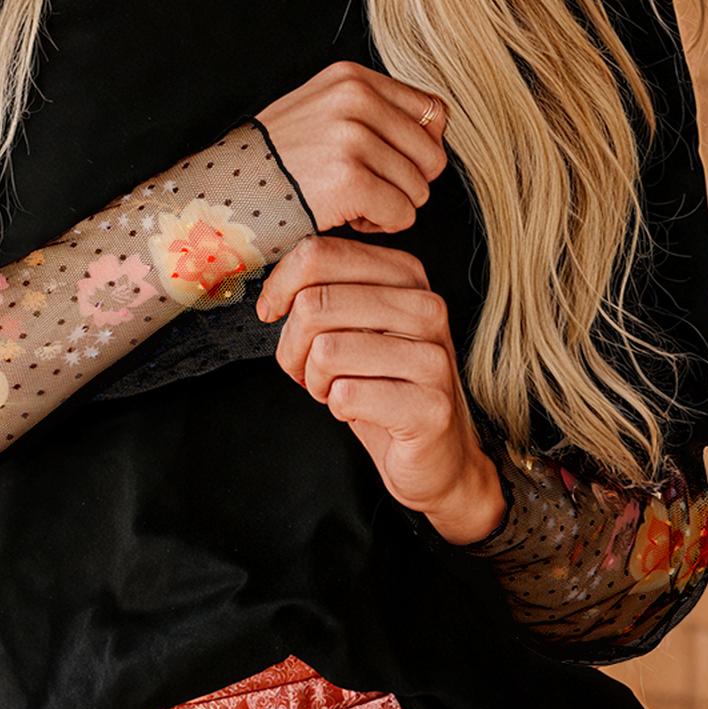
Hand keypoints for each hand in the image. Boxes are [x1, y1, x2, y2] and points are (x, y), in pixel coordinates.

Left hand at [255, 234, 508, 544]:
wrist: (435, 454)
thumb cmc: (384, 387)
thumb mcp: (352, 327)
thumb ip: (323, 293)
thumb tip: (273, 291)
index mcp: (406, 275)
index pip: (320, 254)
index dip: (279, 287)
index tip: (272, 313)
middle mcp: (426, 308)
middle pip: (315, 303)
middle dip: (293, 346)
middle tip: (306, 369)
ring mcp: (432, 357)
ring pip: (326, 351)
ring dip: (315, 381)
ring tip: (336, 390)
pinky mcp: (430, 406)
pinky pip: (347, 396)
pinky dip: (339, 409)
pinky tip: (359, 411)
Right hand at [257, 61, 449, 233]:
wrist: (223, 193)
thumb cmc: (275, 163)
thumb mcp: (322, 113)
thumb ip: (373, 111)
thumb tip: (437, 128)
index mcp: (351, 78)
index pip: (432, 111)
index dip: (419, 148)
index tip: (387, 165)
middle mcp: (355, 99)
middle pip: (432, 153)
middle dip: (407, 182)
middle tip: (367, 191)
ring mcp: (352, 138)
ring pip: (419, 187)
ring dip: (390, 206)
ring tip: (350, 203)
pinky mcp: (349, 179)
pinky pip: (402, 213)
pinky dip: (380, 226)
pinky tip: (347, 218)